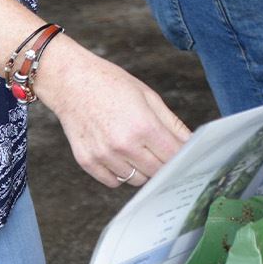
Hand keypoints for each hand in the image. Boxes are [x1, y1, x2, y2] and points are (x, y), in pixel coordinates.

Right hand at [38, 37, 190, 187]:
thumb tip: (190, 143)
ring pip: (136, 179)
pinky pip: (113, 182)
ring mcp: (103, 155)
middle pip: (156, 171)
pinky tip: (118, 154)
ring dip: (141, 169)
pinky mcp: (86, 162)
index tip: (185, 154)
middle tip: (160, 150)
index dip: (182, 156)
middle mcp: (123, 145)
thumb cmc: (112, 84)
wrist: (71, 81)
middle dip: (163, 163)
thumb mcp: (149, 97)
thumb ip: (172, 124)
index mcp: (143, 126)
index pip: (173, 156)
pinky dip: (120, 173)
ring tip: (136, 147)